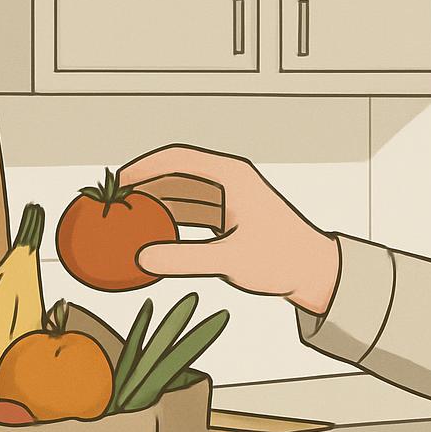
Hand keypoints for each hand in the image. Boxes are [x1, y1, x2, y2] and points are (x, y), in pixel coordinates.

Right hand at [118, 145, 339, 314]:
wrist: (315, 272)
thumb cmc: (282, 260)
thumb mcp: (229, 261)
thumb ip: (183, 259)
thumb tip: (142, 259)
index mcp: (231, 177)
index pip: (178, 159)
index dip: (143, 167)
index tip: (117, 182)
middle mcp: (229, 182)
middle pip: (176, 175)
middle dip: (145, 187)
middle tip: (114, 203)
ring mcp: (230, 200)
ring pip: (182, 196)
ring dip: (156, 206)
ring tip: (127, 219)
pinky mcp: (230, 219)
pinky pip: (191, 214)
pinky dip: (170, 223)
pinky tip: (152, 237)